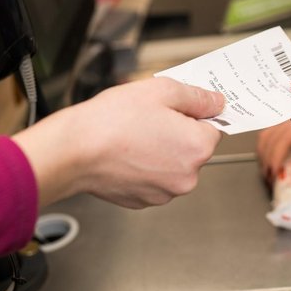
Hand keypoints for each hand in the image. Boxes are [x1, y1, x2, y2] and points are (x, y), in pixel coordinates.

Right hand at [13, 77, 224, 208]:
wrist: (74, 150)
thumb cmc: (113, 121)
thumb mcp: (163, 90)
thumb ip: (197, 97)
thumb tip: (217, 103)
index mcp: (197, 148)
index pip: (214, 126)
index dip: (193, 113)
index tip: (176, 109)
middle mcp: (187, 176)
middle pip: (193, 148)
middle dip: (176, 132)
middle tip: (149, 118)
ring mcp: (165, 193)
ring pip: (172, 164)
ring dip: (160, 150)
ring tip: (133, 135)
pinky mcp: (143, 200)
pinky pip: (153, 178)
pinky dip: (143, 166)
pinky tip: (126, 152)